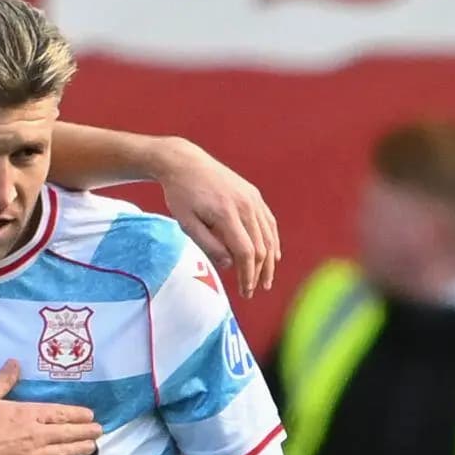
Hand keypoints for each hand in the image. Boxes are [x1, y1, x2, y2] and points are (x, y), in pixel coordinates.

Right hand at [0, 360, 101, 454]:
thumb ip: (4, 381)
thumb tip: (15, 362)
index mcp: (28, 413)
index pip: (60, 413)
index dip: (77, 415)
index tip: (90, 416)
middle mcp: (36, 434)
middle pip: (67, 432)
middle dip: (85, 431)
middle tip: (99, 431)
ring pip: (64, 452)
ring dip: (80, 449)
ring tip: (92, 447)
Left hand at [151, 138, 280, 297]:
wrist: (186, 164)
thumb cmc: (181, 195)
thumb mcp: (187, 223)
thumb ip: (208, 245)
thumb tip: (229, 266)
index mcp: (227, 214)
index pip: (245, 252)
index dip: (248, 275)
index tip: (246, 291)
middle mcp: (245, 205)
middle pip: (261, 247)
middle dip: (259, 272)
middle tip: (253, 290)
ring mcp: (252, 199)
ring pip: (268, 236)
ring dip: (269, 260)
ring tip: (266, 279)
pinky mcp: (254, 195)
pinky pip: (268, 222)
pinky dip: (272, 240)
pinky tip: (273, 255)